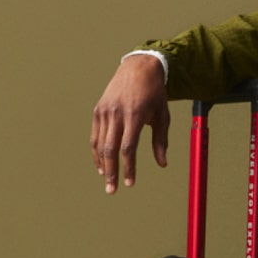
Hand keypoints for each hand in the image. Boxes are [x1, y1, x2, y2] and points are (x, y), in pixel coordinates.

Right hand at [90, 54, 169, 192]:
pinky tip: (101, 165)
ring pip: (100, 144)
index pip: (128, 148)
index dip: (129, 168)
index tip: (130, 183)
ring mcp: (104, 111)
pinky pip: (95, 135)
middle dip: (111, 172)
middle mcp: (116, 113)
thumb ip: (161, 141)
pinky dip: (97, 151)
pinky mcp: (98, 110)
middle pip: (110, 149)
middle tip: (112, 190)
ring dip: (102, 165)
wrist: (138, 68)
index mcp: (134, 115)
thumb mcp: (163, 116)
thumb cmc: (155, 94)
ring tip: (107, 180)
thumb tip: (163, 164)